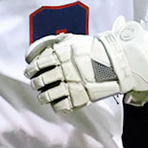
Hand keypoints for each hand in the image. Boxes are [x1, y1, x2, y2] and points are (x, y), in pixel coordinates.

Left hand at [25, 17, 147, 111]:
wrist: (117, 61)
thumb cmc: (94, 49)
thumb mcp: (73, 40)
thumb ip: (53, 44)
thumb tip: (33, 53)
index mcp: (61, 54)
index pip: (37, 64)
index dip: (30, 70)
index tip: (29, 72)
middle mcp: (64, 69)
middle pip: (40, 81)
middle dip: (36, 83)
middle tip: (36, 83)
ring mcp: (72, 84)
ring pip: (47, 96)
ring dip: (43, 96)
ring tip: (43, 96)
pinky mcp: (80, 98)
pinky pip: (60, 106)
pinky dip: (56, 105)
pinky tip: (57, 102)